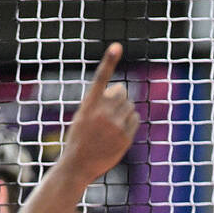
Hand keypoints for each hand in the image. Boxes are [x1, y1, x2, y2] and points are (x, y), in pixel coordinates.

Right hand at [58, 44, 140, 182]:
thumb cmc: (79, 139)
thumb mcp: (82, 117)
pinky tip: (118, 132)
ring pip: (130, 106)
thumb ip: (99, 102)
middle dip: (118, 98)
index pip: (100, 79)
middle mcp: (103, 113)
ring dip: (124, 112)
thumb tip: (122, 90)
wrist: (78, 165)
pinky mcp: (125, 137)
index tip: (116, 47)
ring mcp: (115, 125)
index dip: (109, 61)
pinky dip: (129, 122)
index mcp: (88, 105)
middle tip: (109, 111)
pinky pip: (135, 119)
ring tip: (110, 126)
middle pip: (122, 92)